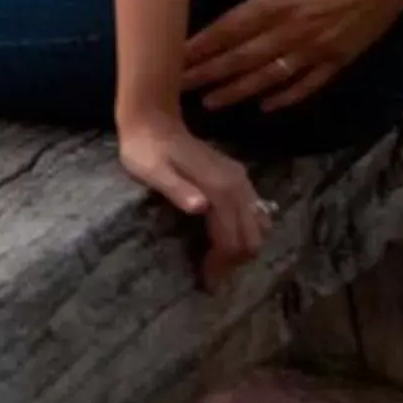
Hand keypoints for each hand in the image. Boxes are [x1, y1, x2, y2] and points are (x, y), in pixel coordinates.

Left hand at [117, 112, 270, 290]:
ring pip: (257, 227)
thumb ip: (176, 189)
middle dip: (233, 262)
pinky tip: (224, 239)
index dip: (221, 266)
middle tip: (210, 277)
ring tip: (216, 263)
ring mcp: (241, 180)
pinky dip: (245, 232)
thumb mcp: (151, 171)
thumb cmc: (144, 149)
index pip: (231, 241)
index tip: (206, 284)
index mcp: (220, 189)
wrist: (152, 118)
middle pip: (250, 238)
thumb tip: (201, 208)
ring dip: (241, 249)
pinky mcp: (237, 177)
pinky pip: (254, 213)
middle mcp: (238, 186)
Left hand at [184, 0, 402, 111]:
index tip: (172, 58)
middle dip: (208, 75)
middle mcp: (292, 32)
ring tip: (210, 102)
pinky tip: (266, 105)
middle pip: (242, 59)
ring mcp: (317, 49)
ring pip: (270, 77)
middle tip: (178, 88)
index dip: (199, 47)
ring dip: (238, 92)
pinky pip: (309, 84)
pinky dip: (287, 97)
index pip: (227, 31)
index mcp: (275, 3)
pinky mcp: (339, 58)